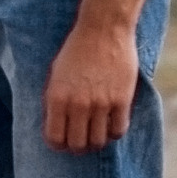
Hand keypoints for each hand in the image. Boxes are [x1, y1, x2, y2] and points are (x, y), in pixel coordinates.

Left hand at [42, 17, 139, 151]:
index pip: (55, 138)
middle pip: (78, 144)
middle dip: (77, 148)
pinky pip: (119, 130)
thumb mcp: (55, 74)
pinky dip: (114, 133)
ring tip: (95, 136)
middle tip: (80, 143)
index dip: (58, 145)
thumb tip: (56, 124)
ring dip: (96, 143)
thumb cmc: (76, 50)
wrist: (103, 30)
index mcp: (57, 98)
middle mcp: (78, 104)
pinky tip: (111, 126)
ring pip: (99, 141)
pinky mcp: (122, 99)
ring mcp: (102, 103)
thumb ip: (54, 100)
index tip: (62, 143)